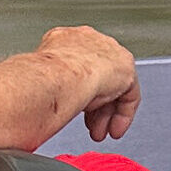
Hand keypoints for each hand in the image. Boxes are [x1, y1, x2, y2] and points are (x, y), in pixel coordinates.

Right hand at [36, 25, 139, 140]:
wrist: (57, 75)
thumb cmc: (41, 79)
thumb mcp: (43, 80)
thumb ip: (53, 85)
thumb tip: (42, 104)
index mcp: (65, 39)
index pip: (78, 66)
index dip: (77, 91)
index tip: (73, 107)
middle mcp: (89, 41)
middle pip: (99, 78)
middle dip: (94, 107)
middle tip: (90, 126)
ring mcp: (110, 51)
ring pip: (114, 88)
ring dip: (106, 114)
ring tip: (99, 132)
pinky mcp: (125, 67)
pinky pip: (129, 94)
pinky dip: (122, 115)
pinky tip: (114, 129)